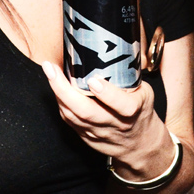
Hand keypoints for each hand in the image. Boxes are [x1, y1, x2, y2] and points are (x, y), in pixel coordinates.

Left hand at [41, 62, 171, 176]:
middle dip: (64, 90)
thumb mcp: (144, 93)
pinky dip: (60, 101)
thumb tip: (108, 48)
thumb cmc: (140, 112)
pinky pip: (68, 119)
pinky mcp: (85, 136)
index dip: (107, 94)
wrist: (138, 145)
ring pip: (72, 116)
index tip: (93, 80)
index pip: (122, 106)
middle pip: (86, 112)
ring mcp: (97, 133)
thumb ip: (128, 77)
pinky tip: (54, 85)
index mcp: (132, 112)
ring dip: (57, 93)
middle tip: (51, 68)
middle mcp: (113, 124)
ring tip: (49, 71)